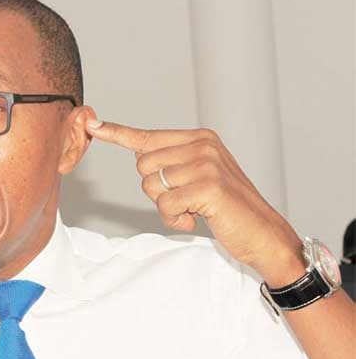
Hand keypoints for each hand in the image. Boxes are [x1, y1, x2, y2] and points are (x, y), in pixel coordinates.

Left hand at [85, 119, 305, 283]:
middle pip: (143, 165)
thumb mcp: (199, 178)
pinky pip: (166, 204)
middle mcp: (203, 145)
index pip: (148, 136)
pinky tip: (197, 219)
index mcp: (200, 138)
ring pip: (151, 185)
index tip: (93, 125)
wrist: (264, 233)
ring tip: (194, 209)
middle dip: (156, 190)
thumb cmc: (227, 208)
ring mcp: (206, 164)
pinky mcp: (208, 186)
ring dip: (166, 207)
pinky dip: (175, 218)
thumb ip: (172, 163)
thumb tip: (138, 155)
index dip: (118, 134)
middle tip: (185, 200)